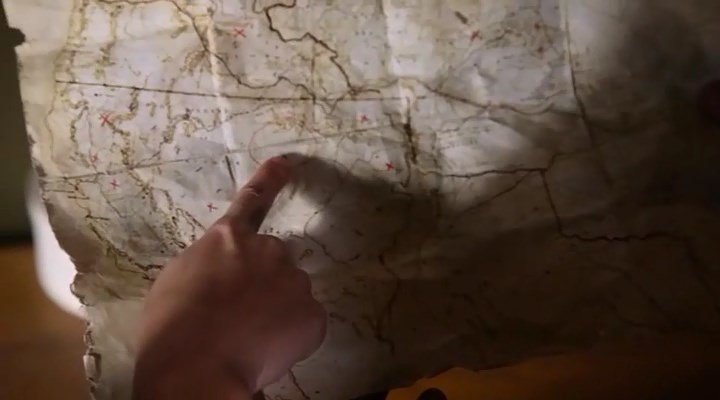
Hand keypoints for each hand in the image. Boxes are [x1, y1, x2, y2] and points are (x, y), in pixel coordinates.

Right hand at [133, 156, 326, 398]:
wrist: (195, 369)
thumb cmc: (171, 326)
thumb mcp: (177, 279)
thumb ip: (210, 263)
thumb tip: (224, 271)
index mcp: (230, 238)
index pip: (252, 202)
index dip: (270, 180)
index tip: (286, 163)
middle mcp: (269, 250)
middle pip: (273, 260)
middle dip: (262, 281)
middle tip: (240, 314)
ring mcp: (295, 281)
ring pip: (291, 292)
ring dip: (277, 308)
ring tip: (250, 337)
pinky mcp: (314, 315)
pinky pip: (305, 322)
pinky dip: (292, 335)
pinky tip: (268, 350)